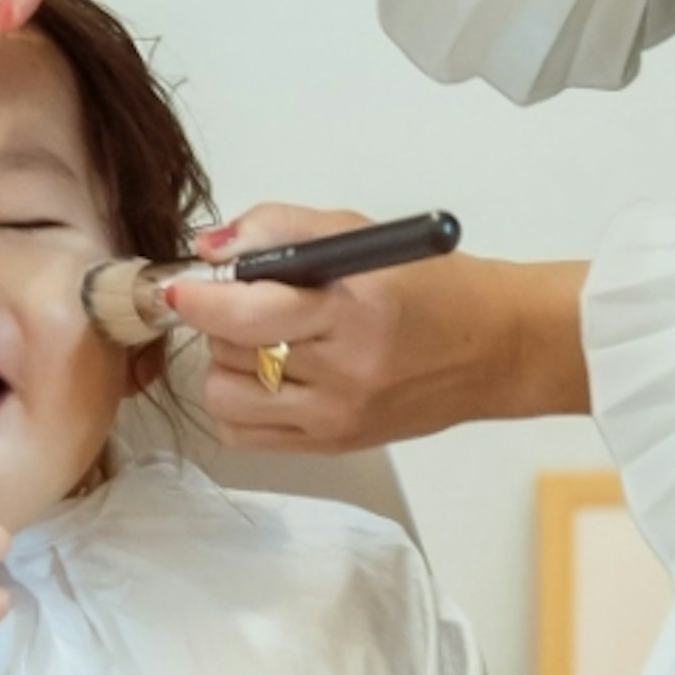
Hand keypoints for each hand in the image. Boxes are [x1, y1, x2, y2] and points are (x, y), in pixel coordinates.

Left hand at [168, 209, 590, 448]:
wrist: (495, 348)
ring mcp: (338, 416)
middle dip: (225, 321)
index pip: (247, 313)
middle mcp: (345, 371)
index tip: (179, 287)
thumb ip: (280, 230)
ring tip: (267, 342)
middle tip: (256, 302)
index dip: (199, 300)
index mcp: (354, 310)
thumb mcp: (360, 235)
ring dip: (229, 365)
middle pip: (230, 352)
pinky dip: (240, 404)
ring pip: (228, 398)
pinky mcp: (334, 445)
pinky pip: (245, 435)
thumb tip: (210, 248)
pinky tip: (270, 378)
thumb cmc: (433, 287)